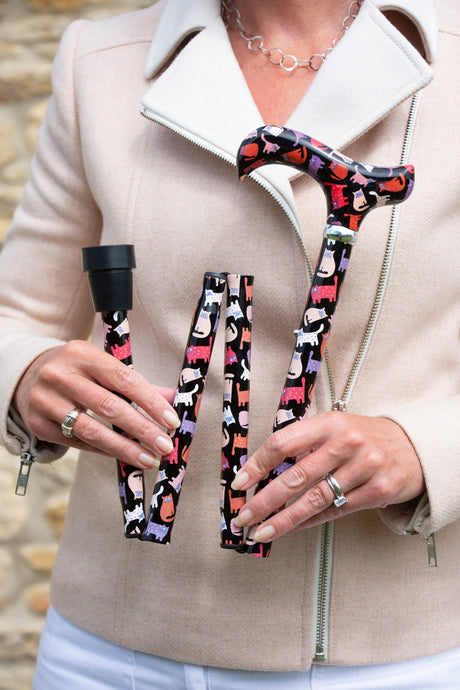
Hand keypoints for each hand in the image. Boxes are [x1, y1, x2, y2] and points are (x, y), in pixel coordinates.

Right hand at [13, 340, 178, 468]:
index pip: (124, 379)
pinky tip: (124, 456)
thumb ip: (139, 385)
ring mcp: (45, 400)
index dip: (151, 402)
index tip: (172, 421)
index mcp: (82, 353)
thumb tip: (175, 399)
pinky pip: (78, 443)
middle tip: (165, 446)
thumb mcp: (104, 368)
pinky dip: (105, 451)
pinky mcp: (38, 424)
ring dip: (125, 448)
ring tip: (149, 458)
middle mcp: (60, 375)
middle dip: (142, 430)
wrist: (30, 375)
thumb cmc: (80, 372)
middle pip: (109, 407)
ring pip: (92, 430)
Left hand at [231, 411, 424, 542]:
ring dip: (283, 519)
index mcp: (328, 423)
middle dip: (264, 500)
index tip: (240, 483)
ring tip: (262, 531)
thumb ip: (304, 443)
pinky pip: (335, 511)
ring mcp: (364, 467)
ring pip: (314, 500)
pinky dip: (309, 522)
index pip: (283, 442)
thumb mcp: (335, 427)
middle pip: (296, 476)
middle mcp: (346, 442)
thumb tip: (262, 471)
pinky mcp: (377, 490)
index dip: (258, 465)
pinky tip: (292, 528)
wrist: (413, 447)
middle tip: (243, 516)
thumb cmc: (364, 437)